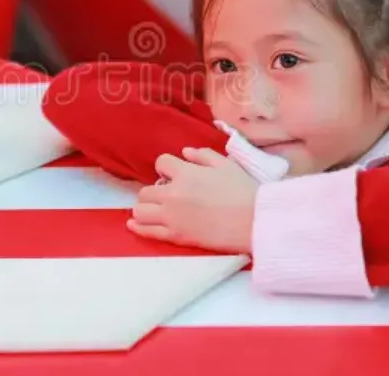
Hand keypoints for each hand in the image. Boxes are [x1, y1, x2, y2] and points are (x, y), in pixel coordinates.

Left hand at [127, 147, 257, 252]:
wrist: (254, 222)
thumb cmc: (244, 191)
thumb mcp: (226, 165)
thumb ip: (203, 156)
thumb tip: (185, 153)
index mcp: (186, 173)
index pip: (161, 163)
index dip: (166, 168)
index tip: (172, 174)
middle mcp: (173, 194)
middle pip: (145, 191)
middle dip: (153, 191)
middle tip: (165, 196)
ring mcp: (171, 217)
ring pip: (140, 211)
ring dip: (144, 208)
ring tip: (153, 211)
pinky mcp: (175, 236)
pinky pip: (147, 231)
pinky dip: (138, 227)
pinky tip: (134, 224)